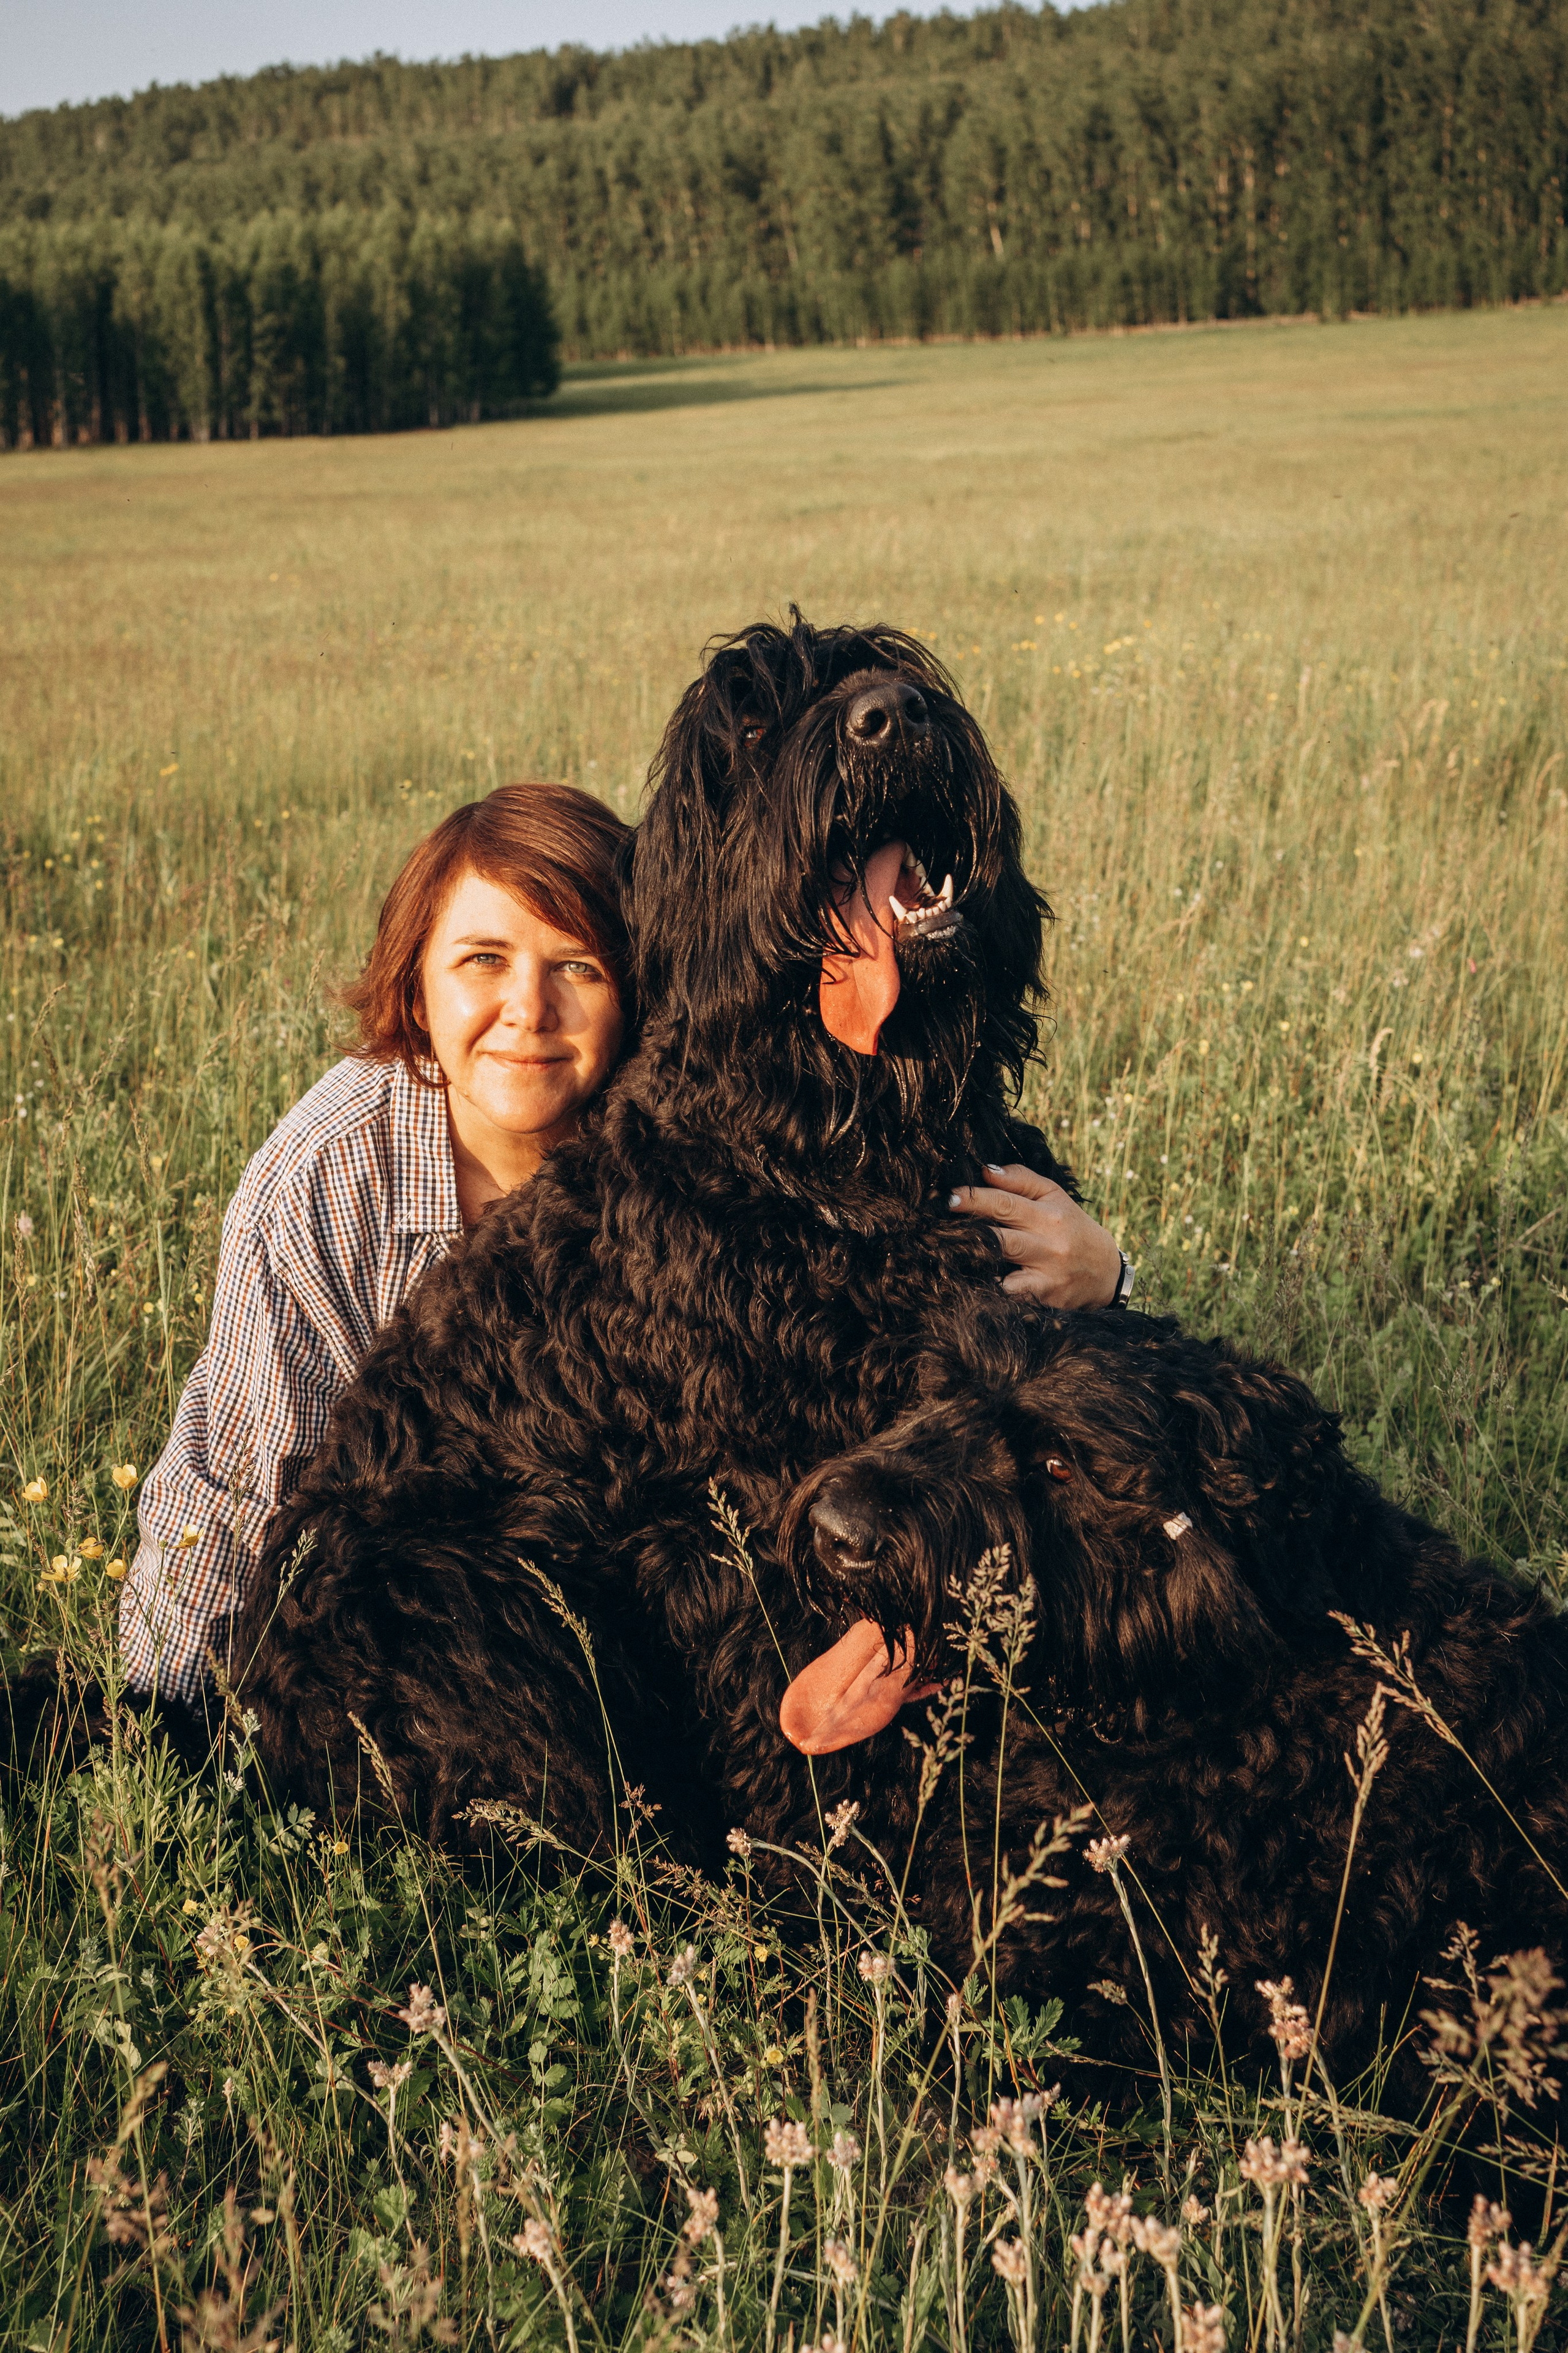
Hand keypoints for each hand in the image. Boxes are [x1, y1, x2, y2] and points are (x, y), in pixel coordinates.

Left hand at [949, 1163, 1123, 1306]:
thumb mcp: (1054, 1196)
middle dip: (967, 1231)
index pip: (1006, 1204)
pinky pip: (1011, 1297)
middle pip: (1000, 1237)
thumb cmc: (1072, 1228)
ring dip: (974, 1262)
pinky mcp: (1045, 1299)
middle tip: (938, 1227)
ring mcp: (1047, 1275)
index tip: (949, 1198)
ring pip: (1004, 1270)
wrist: (1106, 1273)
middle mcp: (1049, 1245)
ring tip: (947, 1255)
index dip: (974, 1200)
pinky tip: (972, 1286)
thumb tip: (985, 1170)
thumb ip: (1021, 1180)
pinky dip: (992, 1292)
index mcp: (1049, 1215)